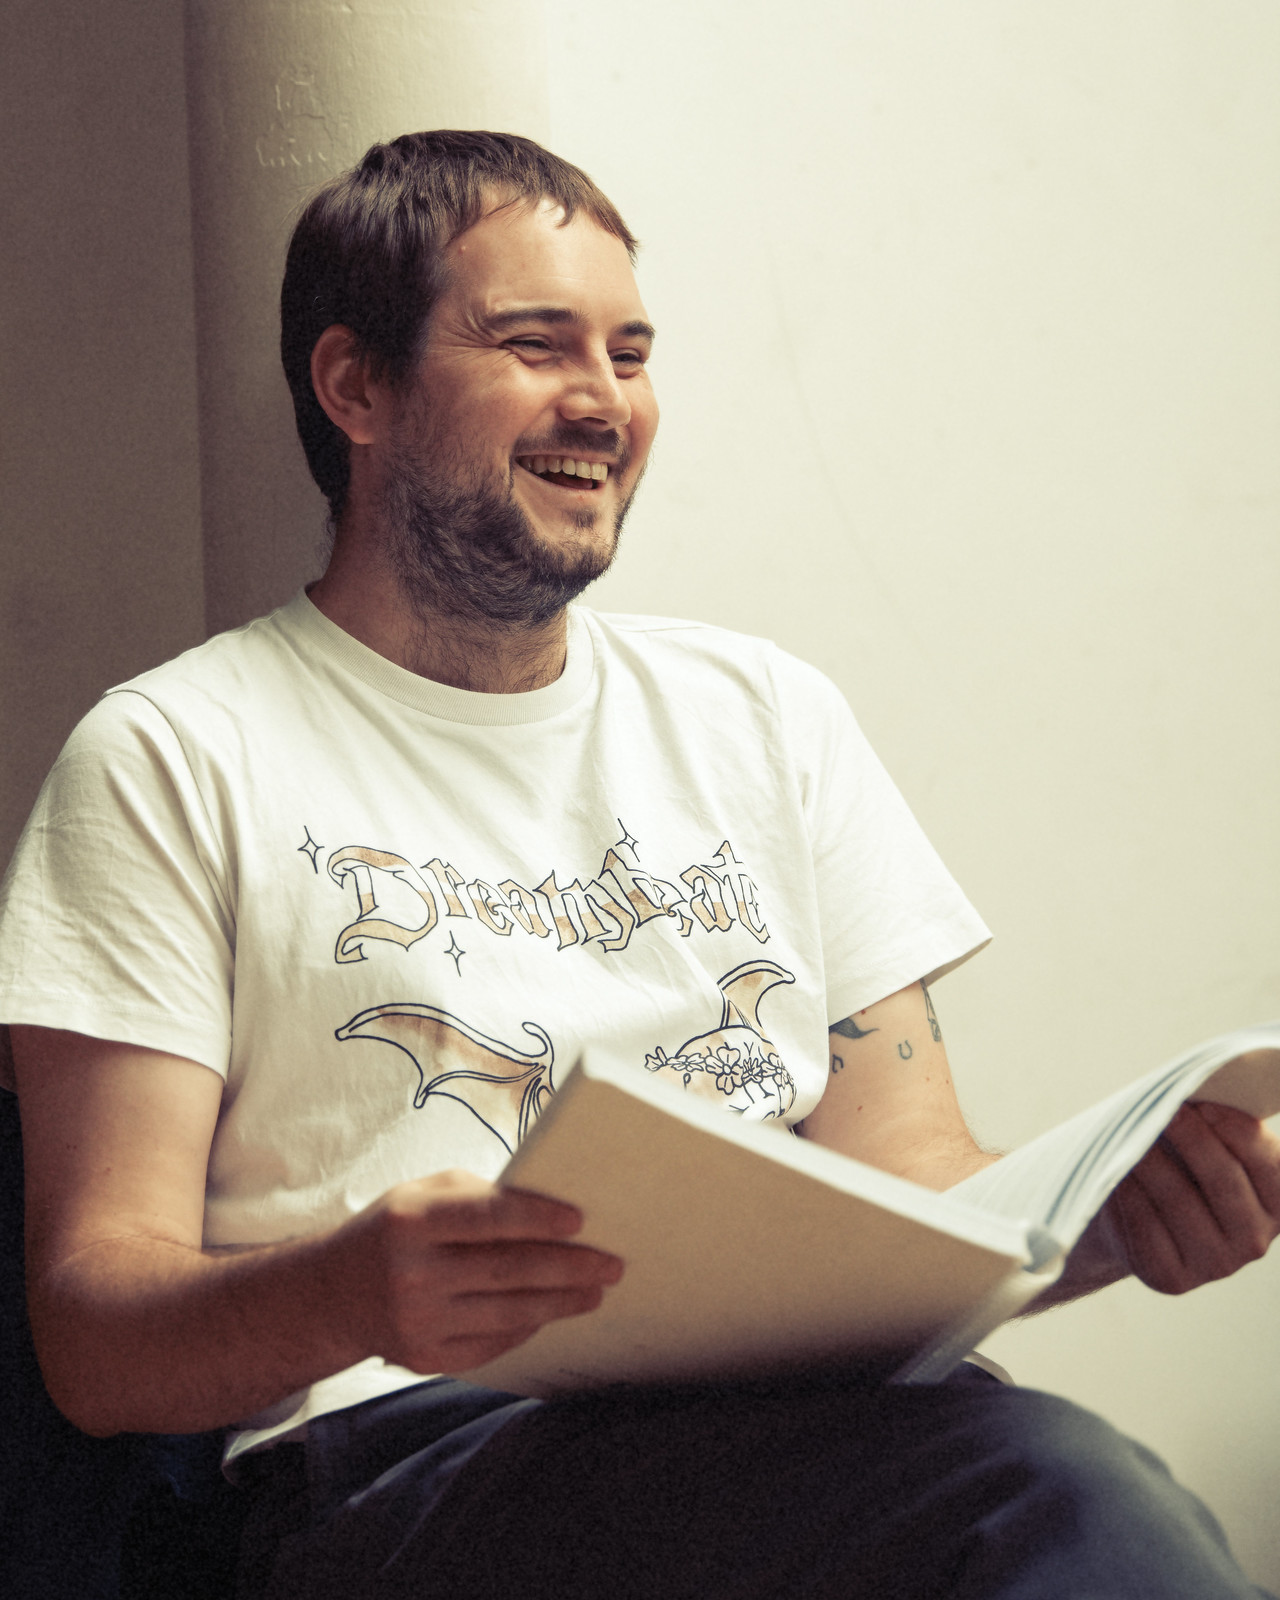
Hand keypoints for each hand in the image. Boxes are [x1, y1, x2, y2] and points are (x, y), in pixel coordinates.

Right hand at [335, 1170, 623, 1373]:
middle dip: (568, 1267)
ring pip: (507, 1312)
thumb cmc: (395, 1229)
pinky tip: (550, 1312)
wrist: (331, 1293)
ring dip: (560, 1302)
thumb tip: (548, 1208)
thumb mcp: (422, 1194)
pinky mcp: (423, 1358)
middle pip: (506, 1270)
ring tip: (595, 1290)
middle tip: (611, 1263)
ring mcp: (417, 1322)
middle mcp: (411, 1273)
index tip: (580, 1220)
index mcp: (411, 1220)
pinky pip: (490, 1343)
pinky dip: (525, 1326)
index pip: (486, 1217)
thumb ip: (478, 1196)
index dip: (536, 1218)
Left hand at [1105, 1103, 1279, 1293]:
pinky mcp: (1172, 1278)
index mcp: (1278, 1203)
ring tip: (1133, 1131)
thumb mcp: (1209, 1148)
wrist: (1143, 1220)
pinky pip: (1146, 1225)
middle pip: (1223, 1179)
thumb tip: (1188, 1093)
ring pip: (1178, 1199)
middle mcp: (1254, 1240)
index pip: (1268, 1163)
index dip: (1237, 1130)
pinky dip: (1130, 1191)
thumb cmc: (1183, 1169)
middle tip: (1164, 1110)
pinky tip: (1120, 1169)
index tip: (1203, 1102)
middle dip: (1192, 1138)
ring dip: (1153, 1159)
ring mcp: (1215, 1264)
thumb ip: (1214, 1125)